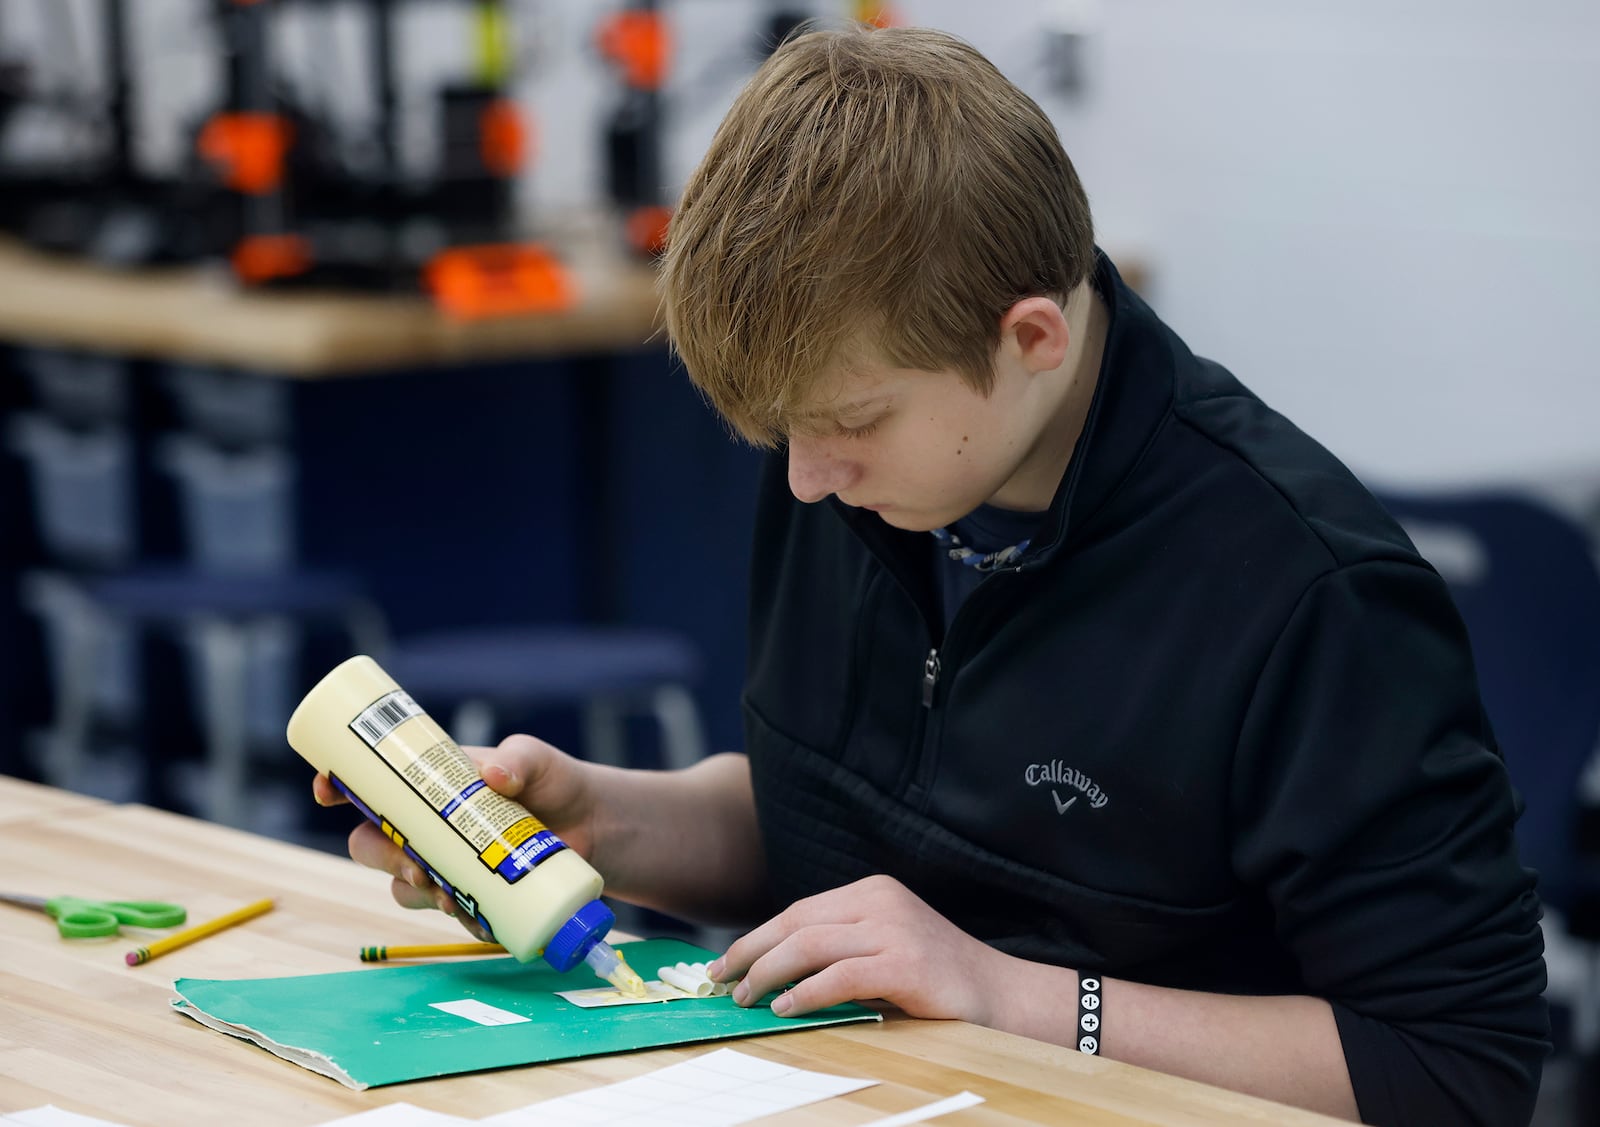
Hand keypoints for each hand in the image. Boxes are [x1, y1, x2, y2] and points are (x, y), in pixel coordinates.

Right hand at [311, 734, 599, 921]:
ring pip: (401, 886)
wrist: (594, 825)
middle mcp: (427, 828)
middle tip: (413, 862)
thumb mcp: (535, 760)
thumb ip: (518, 760)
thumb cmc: (554, 782)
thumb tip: (493, 776)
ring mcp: (446, 864)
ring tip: (447, 893)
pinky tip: (476, 914)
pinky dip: (457, 916)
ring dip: (414, 891)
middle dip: (379, 855)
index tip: (326, 790)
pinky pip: (446, 914)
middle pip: (369, 844)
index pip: (369, 788)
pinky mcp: (471, 895)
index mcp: (429, 787)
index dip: (338, 787)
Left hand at [707, 874, 1006, 1024]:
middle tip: (721, 979)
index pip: (799, 910)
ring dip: (768, 972)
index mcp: (873, 891)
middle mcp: (881, 900)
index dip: (757, 936)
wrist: (1002, 995)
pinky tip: (785, 1007)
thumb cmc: (937, 978)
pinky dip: (806, 992)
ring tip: (746, 997)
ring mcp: (894, 929)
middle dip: (750, 951)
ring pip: (810, 944)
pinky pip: (840, 975)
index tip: (726, 961)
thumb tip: (773, 970)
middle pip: (796, 921)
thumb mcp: (886, 945)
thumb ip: (841, 946)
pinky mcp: (905, 964)